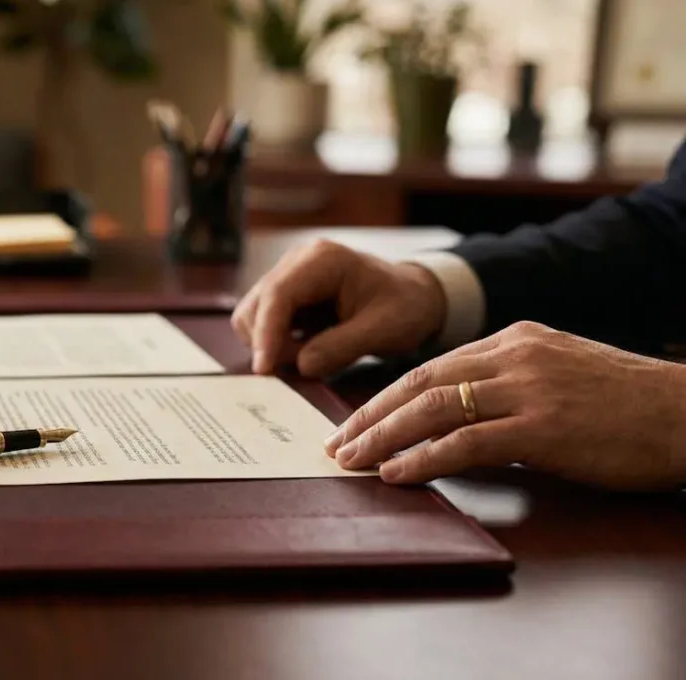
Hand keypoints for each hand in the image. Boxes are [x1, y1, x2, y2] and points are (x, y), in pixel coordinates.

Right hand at [232, 240, 447, 375]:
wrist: (414, 298)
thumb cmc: (404, 308)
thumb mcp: (384, 330)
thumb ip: (341, 347)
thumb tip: (301, 365)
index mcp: (323, 261)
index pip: (278, 294)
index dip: (266, 332)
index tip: (264, 368)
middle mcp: (297, 262)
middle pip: (256, 305)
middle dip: (269, 342)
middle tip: (303, 367)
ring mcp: (288, 277)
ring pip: (253, 315)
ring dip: (272, 345)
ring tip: (311, 357)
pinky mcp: (286, 295)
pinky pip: (264, 322)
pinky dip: (277, 344)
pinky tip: (307, 350)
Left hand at [328, 321, 685, 489]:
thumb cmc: (628, 405)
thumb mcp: (560, 374)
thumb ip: (510, 383)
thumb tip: (458, 413)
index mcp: (516, 339)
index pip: (432, 366)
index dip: (387, 396)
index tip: (356, 421)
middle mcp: (515, 356)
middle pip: (420, 382)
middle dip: (370, 415)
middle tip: (335, 443)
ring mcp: (528, 389)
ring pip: (433, 408)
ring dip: (382, 437)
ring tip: (351, 461)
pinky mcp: (543, 427)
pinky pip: (465, 442)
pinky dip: (423, 458)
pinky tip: (396, 473)